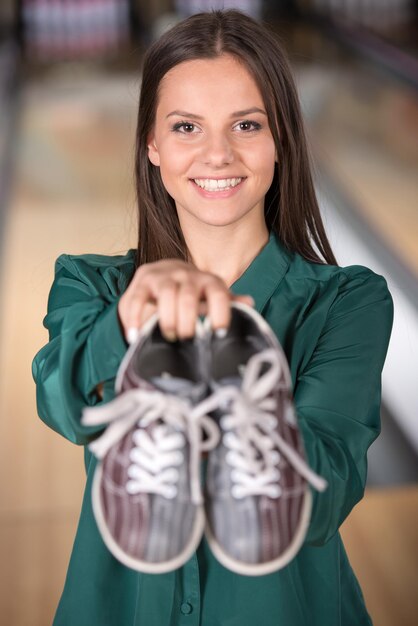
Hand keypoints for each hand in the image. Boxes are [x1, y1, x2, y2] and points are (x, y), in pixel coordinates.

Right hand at [118, 259, 253, 341]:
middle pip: (188, 297)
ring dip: (167, 319)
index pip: (219, 294)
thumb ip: (226, 303)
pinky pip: (137, 299)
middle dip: (188, 321)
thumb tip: (250, 302)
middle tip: (188, 339)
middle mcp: (186, 275)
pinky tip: (136, 335)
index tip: (218, 333)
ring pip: (166, 295)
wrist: (162, 274)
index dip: (221, 313)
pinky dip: (135, 319)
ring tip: (169, 336)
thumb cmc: (191, 293)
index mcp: (208, 281)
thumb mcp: (210, 298)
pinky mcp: (142, 281)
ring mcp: (163, 276)